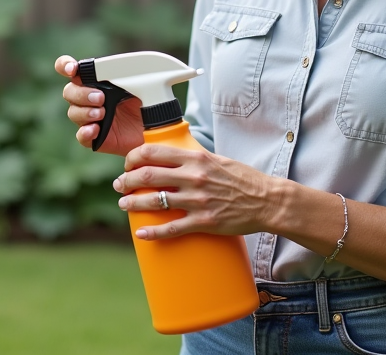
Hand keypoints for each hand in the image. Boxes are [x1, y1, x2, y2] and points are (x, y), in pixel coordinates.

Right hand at [56, 55, 143, 156]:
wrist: (158, 128)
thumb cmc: (147, 102)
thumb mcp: (141, 83)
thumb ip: (129, 74)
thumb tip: (126, 69)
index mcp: (96, 80)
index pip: (71, 69)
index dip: (65, 66)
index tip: (72, 69)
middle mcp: (88, 98)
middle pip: (69, 92)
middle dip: (81, 94)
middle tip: (101, 98)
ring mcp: (90, 118)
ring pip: (73, 112)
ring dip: (85, 111)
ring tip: (102, 113)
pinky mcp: (95, 138)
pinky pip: (81, 136)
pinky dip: (85, 132)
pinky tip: (94, 129)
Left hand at [112, 143, 278, 239]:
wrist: (267, 200)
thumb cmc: (243, 179)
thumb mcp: (217, 159)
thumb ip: (195, 159)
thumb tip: (173, 157)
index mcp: (196, 158)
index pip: (154, 152)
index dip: (134, 158)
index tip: (128, 164)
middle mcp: (193, 177)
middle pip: (148, 176)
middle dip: (127, 181)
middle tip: (119, 185)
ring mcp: (197, 200)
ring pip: (154, 202)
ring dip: (133, 203)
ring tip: (124, 204)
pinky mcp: (204, 222)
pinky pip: (172, 228)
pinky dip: (152, 232)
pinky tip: (141, 233)